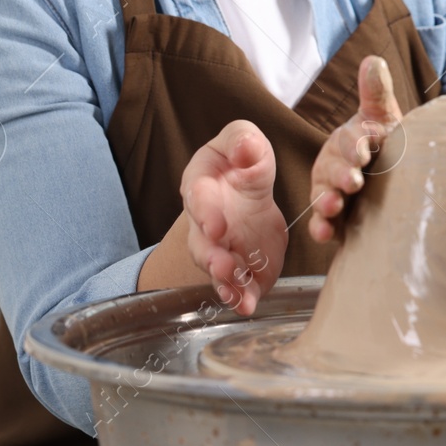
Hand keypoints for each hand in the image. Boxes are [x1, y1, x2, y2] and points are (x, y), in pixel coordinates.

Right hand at [180, 120, 285, 314]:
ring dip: (224, 282)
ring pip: (215, 269)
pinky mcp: (240, 266)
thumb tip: (245, 148)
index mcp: (201, 185)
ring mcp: (220, 247)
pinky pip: (237, 286)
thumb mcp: (244, 140)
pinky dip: (241, 297)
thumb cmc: (241, 161)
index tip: (217, 225)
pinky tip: (247, 305)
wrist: (247, 190)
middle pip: (201, 242)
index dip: (205, 213)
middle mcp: (204, 222)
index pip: (197, 198)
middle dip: (211, 256)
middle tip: (224, 266)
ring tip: (236, 293)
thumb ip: (243, 140)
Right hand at [307, 56, 402, 243]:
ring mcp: (334, 193)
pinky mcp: (337, 221)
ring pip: (323, 197)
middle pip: (332, 169)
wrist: (401, 185)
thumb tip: (373, 60)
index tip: (367, 147)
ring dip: (326, 202)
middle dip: (340, 174)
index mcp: (348, 141)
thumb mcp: (385, 118)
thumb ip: (376, 93)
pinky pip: (323, 224)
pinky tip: (324, 234)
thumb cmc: (391, 145)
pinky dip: (321, 228)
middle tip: (354, 180)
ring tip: (334, 206)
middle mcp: (336, 166)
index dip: (356, 144)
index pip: (348, 140)